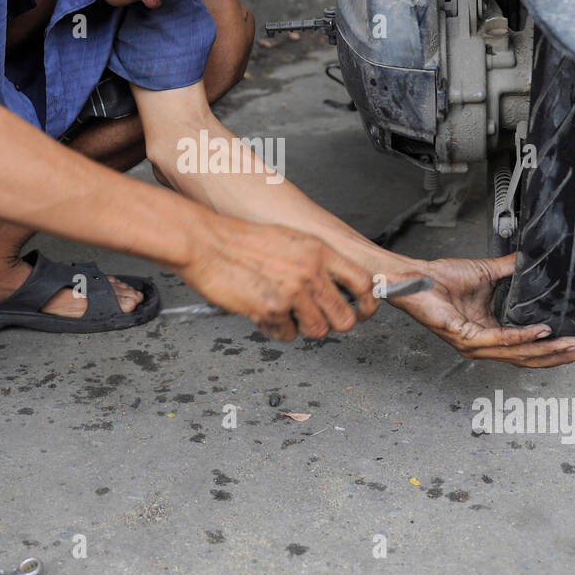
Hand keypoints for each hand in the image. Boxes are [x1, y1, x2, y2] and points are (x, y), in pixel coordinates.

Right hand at [179, 218, 380, 340]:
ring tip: (283, 313)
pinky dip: (275, 329)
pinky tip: (262, 311)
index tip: (362, 312)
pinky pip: (287, 335)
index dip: (367, 304)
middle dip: (332, 324)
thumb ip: (316, 262)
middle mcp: (311, 270)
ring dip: (301, 328)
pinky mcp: (273, 309)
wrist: (207, 243)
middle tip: (316, 319)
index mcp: (319, 250)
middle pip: (346, 318)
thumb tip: (335, 286)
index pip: (364, 282)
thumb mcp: (291, 240)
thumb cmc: (242, 241)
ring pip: (318, 331)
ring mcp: (293, 291)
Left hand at [390, 253, 574, 366]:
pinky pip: (499, 339)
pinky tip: (541, 332)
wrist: (415, 275)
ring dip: (549, 350)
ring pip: (518, 354)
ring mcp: (473, 344)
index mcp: (491, 333)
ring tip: (573, 344)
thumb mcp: (489, 272)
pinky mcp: (463, 337)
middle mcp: (484, 344)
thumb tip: (536, 259)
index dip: (556, 349)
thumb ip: (514, 270)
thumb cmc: (442, 277)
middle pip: (529, 359)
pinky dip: (522, 337)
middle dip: (561, 356)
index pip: (529, 350)